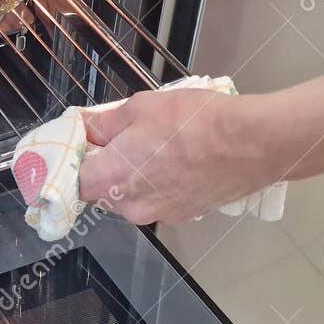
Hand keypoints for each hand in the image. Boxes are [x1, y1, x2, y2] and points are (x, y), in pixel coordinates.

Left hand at [78, 87, 277, 225]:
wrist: (251, 143)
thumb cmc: (193, 121)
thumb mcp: (140, 108)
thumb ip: (103, 123)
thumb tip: (84, 127)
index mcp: (111, 180)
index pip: (72, 181)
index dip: (73, 162)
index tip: (80, 145)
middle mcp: (130, 207)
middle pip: (101, 191)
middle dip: (104, 167)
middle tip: (118, 138)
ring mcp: (158, 215)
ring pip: (130, 196)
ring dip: (132, 176)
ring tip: (154, 146)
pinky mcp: (183, 215)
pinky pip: (157, 200)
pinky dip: (158, 184)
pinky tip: (176, 160)